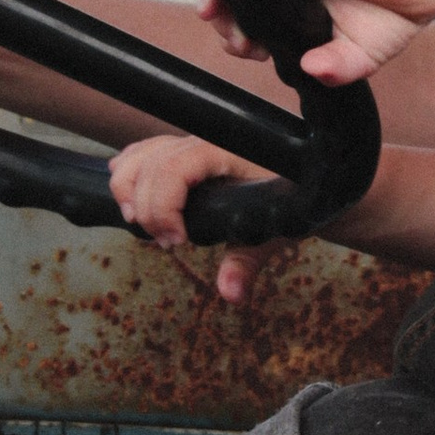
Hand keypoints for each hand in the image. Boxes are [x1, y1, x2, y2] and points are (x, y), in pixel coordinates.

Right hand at [110, 131, 276, 308]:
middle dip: (145, 208)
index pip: (171, 168)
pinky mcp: (183, 149)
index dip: (161, 207)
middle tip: (165, 242)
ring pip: (139, 155)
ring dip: (128, 189)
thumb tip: (230, 292)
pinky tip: (131, 198)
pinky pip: (143, 152)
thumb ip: (248, 261)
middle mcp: (202, 141)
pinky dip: (129, 173)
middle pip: (148, 165)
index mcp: (223, 152)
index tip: (174, 242)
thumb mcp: (273, 230)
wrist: (306, 177)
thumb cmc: (292, 198)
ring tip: (139, 223)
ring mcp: (190, 142)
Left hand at [200, 0, 434, 83]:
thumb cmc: (393, 15)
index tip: (244, 50)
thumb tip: (310, 71)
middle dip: (220, 14)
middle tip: (230, 36)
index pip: (249, 19)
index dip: (236, 35)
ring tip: (214, 8)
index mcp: (294, 8)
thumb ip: (335, 68)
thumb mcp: (360, 57)